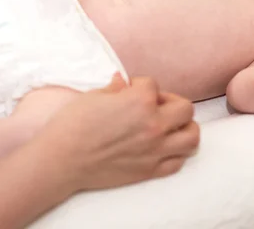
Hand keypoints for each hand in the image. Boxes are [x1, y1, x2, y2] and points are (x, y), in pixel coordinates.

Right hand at [37, 74, 199, 191]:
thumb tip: (123, 82)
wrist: (61, 160)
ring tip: (170, 126)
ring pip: (192, 136)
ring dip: (184, 128)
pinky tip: (162, 147)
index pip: (153, 85)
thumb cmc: (72, 125)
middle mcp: (154, 124)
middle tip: (155, 106)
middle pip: (185, 108)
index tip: (128, 91)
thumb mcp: (94, 96)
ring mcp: (155, 150)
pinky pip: (178, 161)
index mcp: (140, 100)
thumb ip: (116, 88)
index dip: (140, 85)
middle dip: (171, 103)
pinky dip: (175, 153)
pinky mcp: (150, 171)